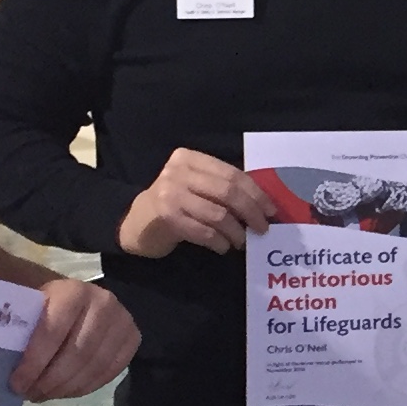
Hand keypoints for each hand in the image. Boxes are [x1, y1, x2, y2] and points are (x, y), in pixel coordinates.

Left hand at [10, 278, 137, 399]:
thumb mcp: (27, 305)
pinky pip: (109, 373)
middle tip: (30, 394)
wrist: (74, 297)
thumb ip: (13, 325)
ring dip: (66, 388)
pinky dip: (84, 388)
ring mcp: (123, 321)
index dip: (34, 362)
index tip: (16, 383)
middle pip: (77, 354)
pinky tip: (64, 391)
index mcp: (73, 291)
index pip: (53, 332)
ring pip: (94, 367)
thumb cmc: (43, 304)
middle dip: (50, 380)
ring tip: (44, 394)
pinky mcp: (132, 339)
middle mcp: (103, 303)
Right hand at [116, 148, 274, 257]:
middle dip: (251, 212)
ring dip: (236, 232)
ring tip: (242, 242)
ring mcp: (170, 194)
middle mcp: (178, 172)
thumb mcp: (196, 187)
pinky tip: (223, 247)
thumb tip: (263, 205)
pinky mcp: (166, 217)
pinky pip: (204, 231)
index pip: (232, 174)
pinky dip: (219, 242)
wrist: (135, 224)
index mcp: (189, 158)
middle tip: (262, 228)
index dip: (256, 193)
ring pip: (218, 214)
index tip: (271, 210)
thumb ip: (222, 188)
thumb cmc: (174, 205)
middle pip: (227, 192)